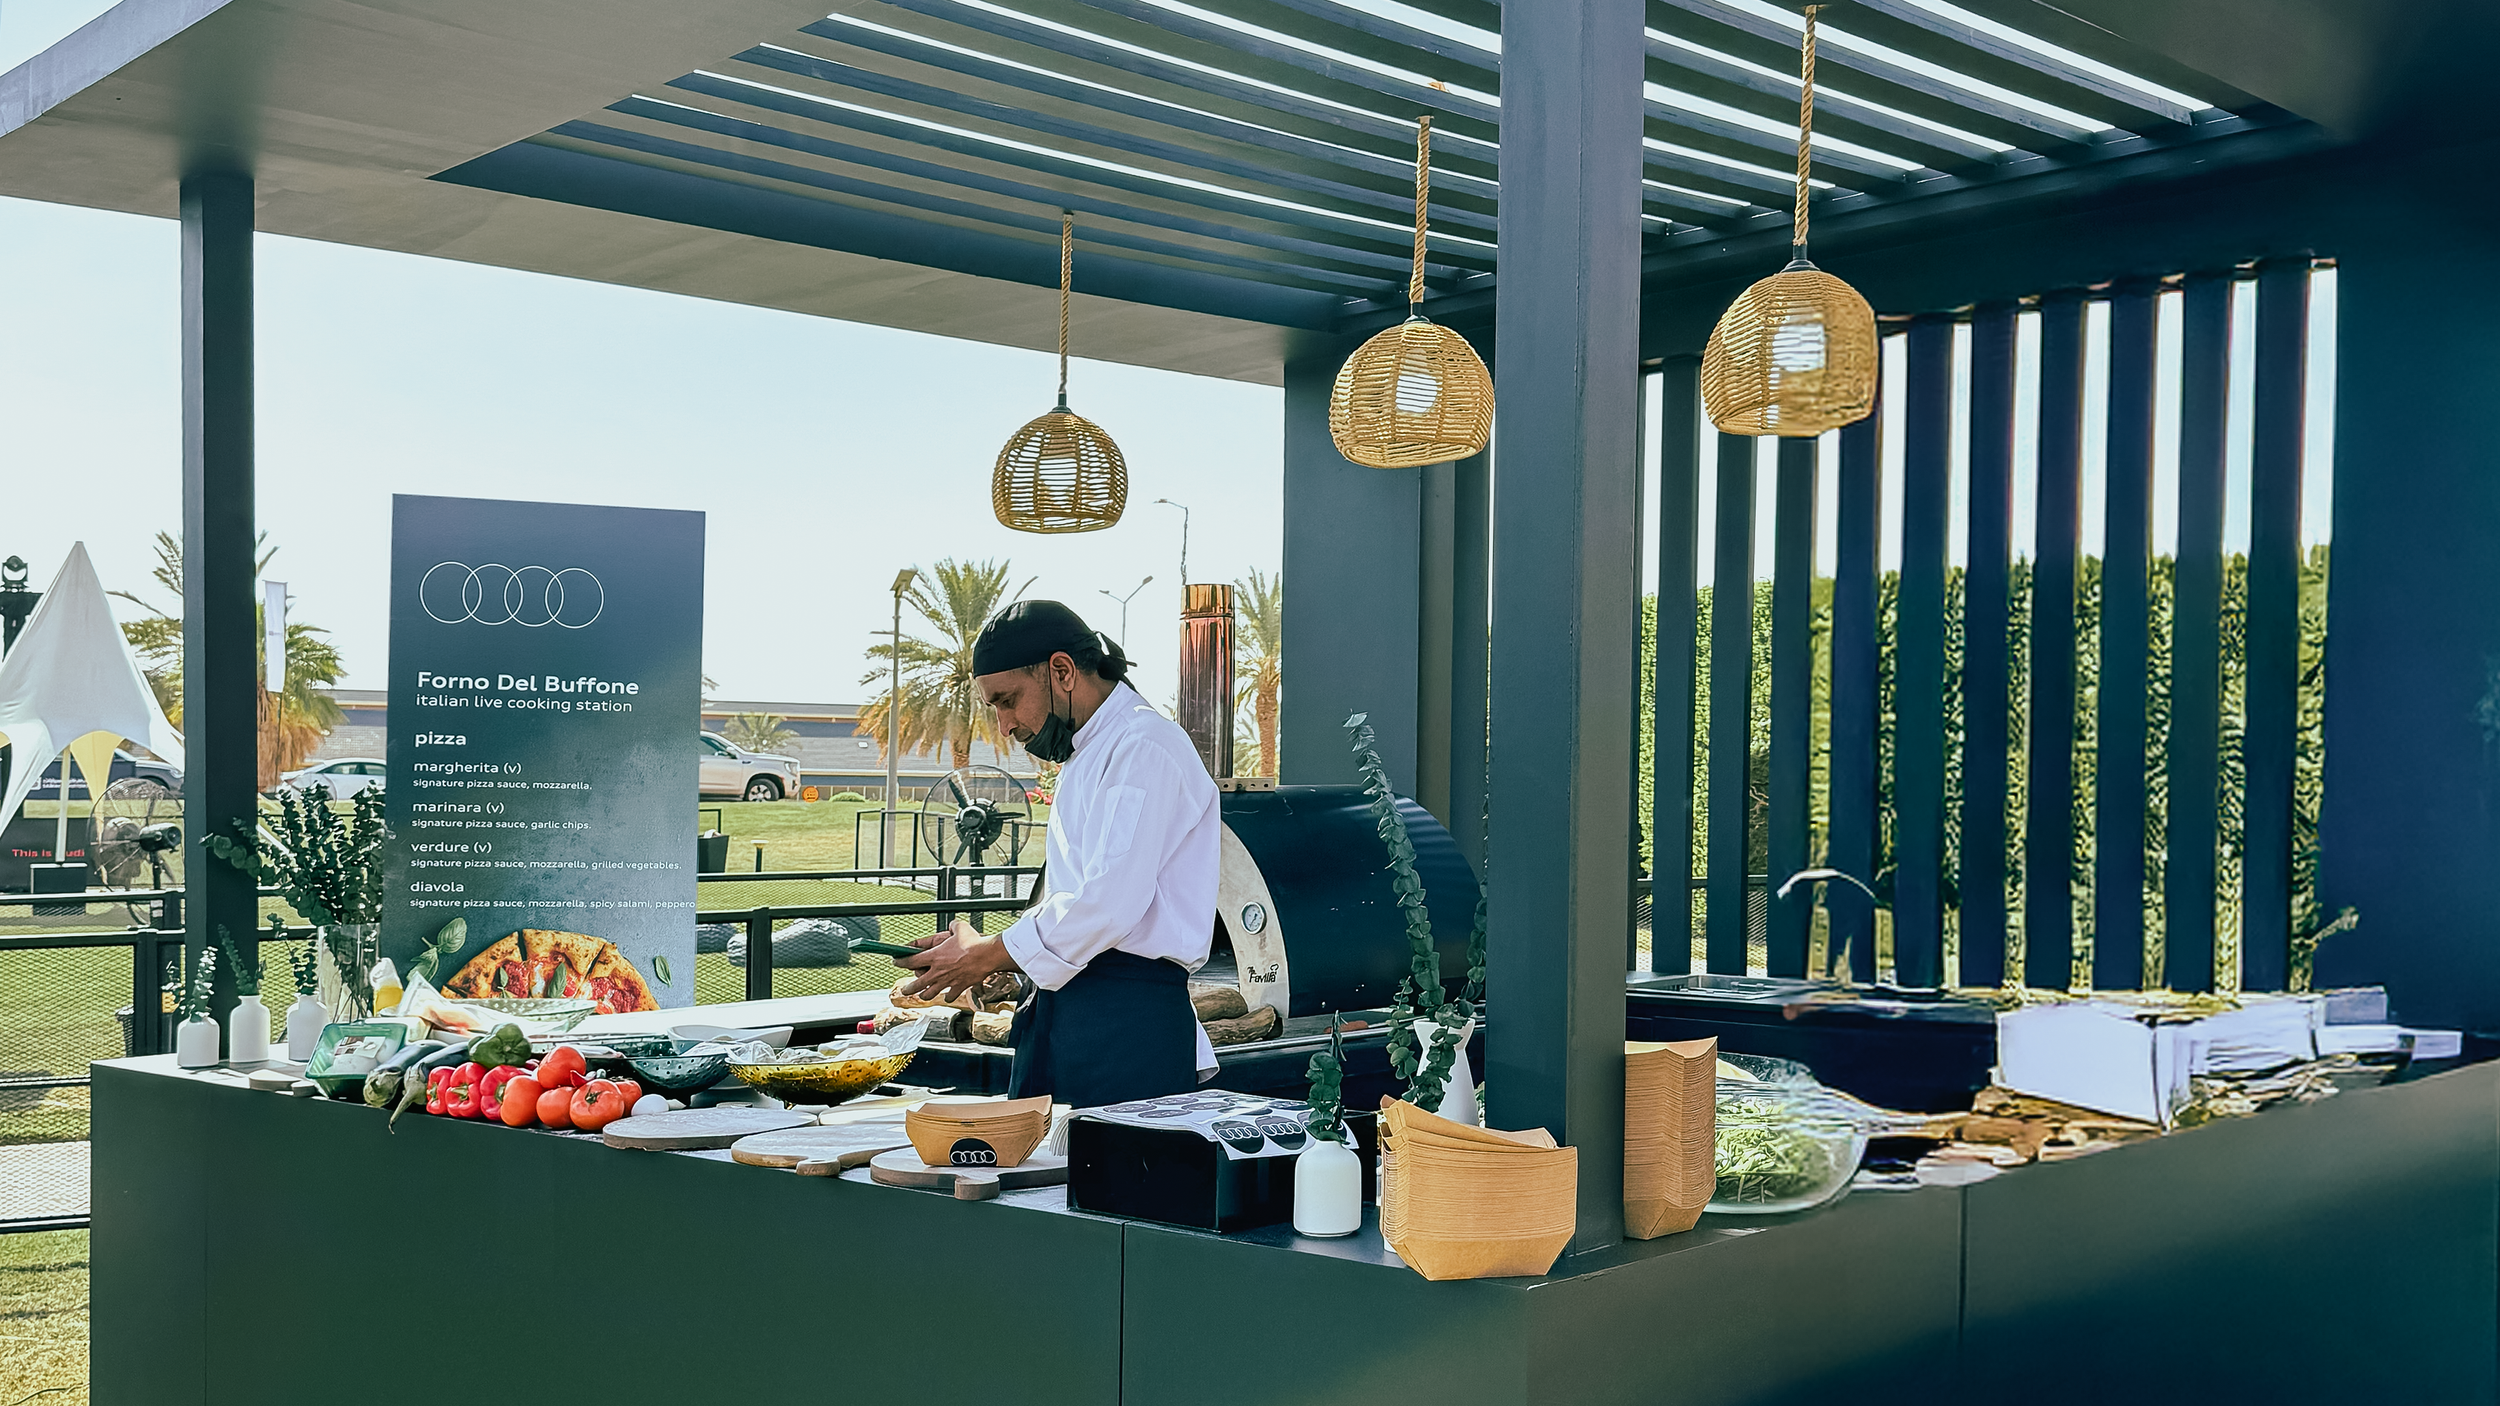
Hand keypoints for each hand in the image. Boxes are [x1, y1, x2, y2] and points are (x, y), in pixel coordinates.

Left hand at [896, 918, 1017, 1003]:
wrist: (987, 956)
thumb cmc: (974, 942)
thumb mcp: (960, 927)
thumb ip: (953, 926)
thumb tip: (952, 925)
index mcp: (934, 956)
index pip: (910, 961)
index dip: (901, 962)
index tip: (897, 962)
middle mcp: (938, 972)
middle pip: (916, 984)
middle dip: (908, 988)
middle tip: (905, 990)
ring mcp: (947, 982)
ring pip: (930, 994)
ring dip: (924, 995)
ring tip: (922, 995)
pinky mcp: (959, 988)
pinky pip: (949, 997)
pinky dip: (947, 997)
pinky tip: (947, 996)